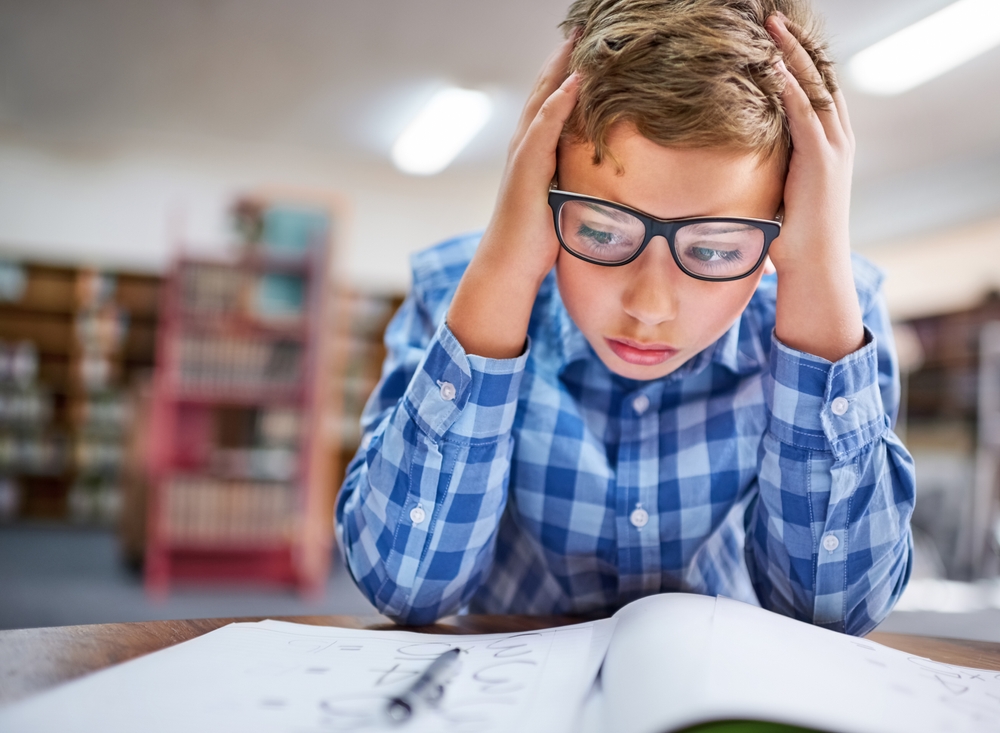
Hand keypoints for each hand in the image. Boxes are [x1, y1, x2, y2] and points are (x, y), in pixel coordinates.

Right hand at [447, 39, 579, 358]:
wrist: (509, 265)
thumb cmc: (537, 242)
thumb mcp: (562, 201)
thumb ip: (575, 180)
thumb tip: (605, 178)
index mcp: (535, 153)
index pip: (552, 104)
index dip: (567, 75)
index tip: (588, 51)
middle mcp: (524, 147)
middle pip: (545, 92)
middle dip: (562, 59)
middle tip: (581, 28)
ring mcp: (522, 155)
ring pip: (542, 101)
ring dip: (559, 69)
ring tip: (577, 40)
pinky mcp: (525, 169)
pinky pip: (543, 127)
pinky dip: (558, 103)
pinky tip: (574, 82)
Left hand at [766, 14, 864, 361]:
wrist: (814, 265)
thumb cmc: (792, 235)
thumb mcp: (779, 190)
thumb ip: (767, 168)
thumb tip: (733, 160)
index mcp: (829, 143)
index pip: (815, 88)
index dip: (798, 59)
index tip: (775, 36)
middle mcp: (837, 138)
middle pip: (819, 76)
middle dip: (796, 44)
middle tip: (773, 16)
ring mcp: (834, 147)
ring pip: (814, 87)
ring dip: (792, 54)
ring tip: (772, 26)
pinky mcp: (822, 160)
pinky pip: (805, 113)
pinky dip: (790, 87)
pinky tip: (774, 65)